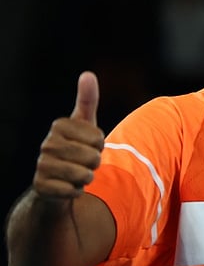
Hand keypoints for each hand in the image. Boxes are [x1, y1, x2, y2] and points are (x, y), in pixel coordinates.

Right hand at [33, 71, 105, 199]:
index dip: (100, 146)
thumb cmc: (76, 146)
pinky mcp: (40, 187)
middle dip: (94, 163)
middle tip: (83, 162)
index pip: (99, 139)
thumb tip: (88, 74)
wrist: (56, 179)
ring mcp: (41, 166)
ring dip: (86, 178)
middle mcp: (46, 144)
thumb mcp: (84, 123)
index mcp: (58, 126)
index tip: (88, 145)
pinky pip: (74, 191)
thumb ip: (88, 99)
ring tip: (76, 173)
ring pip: (84, 176)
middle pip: (93, 158)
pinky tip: (66, 186)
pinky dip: (76, 191)